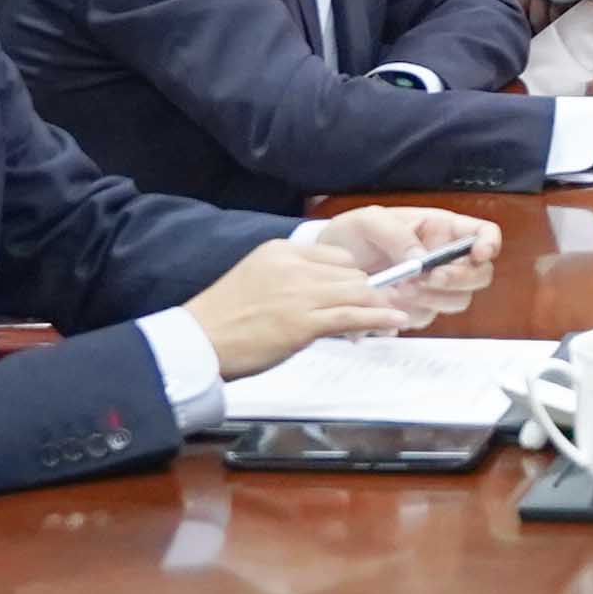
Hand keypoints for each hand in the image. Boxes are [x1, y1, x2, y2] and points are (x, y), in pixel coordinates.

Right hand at [189, 232, 413, 381]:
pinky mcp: (304, 323)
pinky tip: (394, 321)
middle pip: (351, 272)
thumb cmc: (224, 319)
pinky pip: (354, 316)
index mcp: (281, 251)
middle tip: (384, 304)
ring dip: (380, 305)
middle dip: (369, 290)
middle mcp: (293, 267)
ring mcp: (300, 294)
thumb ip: (291, 280)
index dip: (353, 274)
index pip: (336, 255)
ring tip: (394, 313)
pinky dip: (379, 318)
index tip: (363, 287)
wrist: (198, 342)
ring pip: (357, 292)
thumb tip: (325, 294)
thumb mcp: (258, 281)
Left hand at [298, 204, 493, 298]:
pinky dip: (408, 312)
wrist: (327, 264)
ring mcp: (433, 286)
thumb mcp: (369, 222)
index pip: (484, 234)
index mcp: (441, 229)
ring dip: (432, 299)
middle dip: (459, 280)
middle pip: (480, 275)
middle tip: (427, 279)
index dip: (489, 244)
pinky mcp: (416, 308)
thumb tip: (422, 259)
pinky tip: (385, 302)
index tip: (479, 254)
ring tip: (396, 290)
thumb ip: (397, 236)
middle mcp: (444, 259)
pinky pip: (426, 317)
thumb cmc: (352, 233)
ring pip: (457, 301)